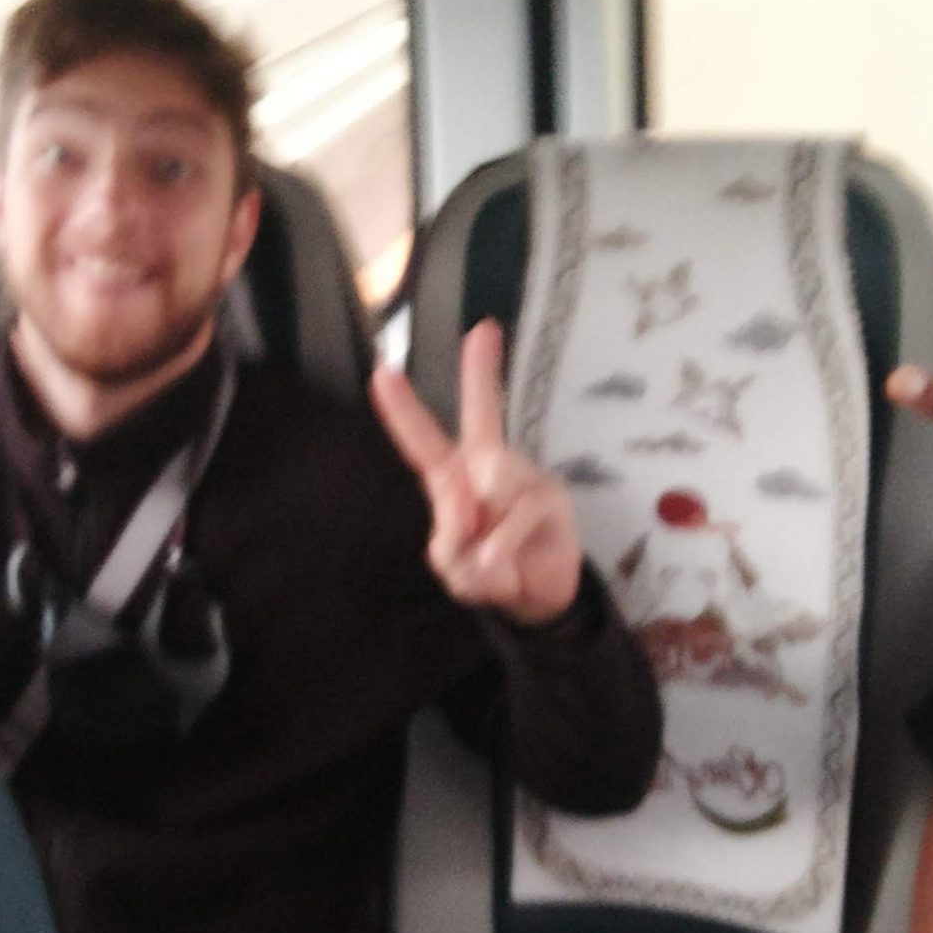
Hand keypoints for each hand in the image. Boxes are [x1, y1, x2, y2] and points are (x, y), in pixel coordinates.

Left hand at [370, 320, 582, 625]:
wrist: (538, 600)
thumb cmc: (490, 572)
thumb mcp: (455, 569)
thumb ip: (449, 545)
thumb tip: (469, 510)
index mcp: (453, 480)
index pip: (423, 441)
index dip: (403, 410)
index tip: (383, 372)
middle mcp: (488, 468)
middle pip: (483, 415)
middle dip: (480, 373)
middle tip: (483, 332)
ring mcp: (523, 478)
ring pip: (491, 483)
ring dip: (483, 535)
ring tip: (488, 563)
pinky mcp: (550, 498)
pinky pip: (517, 515)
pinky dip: (503, 546)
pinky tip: (503, 566)